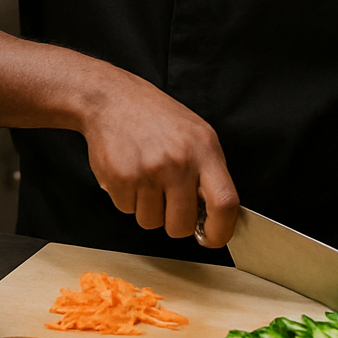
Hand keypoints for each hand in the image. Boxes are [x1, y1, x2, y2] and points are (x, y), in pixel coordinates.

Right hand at [78, 74, 239, 247]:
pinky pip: (127, 211)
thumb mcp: (196, 135)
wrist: (112, 99)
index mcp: (204, 150)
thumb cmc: (157, 118)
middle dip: (175, 223)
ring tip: (146, 178)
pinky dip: (127, 199)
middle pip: (183, 225)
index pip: (225, 203)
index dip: (221, 231)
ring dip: (148, 209)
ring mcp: (148, 171)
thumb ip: (209, 172)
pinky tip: (129, 172)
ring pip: (152, 222)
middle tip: (168, 201)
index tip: (212, 238)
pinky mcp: (121, 178)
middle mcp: (179, 162)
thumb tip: (215, 216)